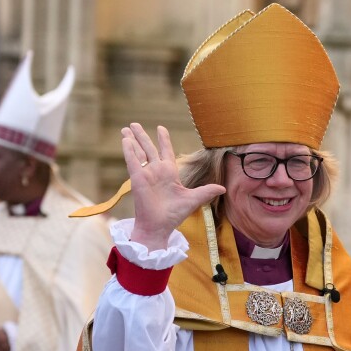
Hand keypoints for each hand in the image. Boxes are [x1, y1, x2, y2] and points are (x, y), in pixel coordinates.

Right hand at [121, 123, 225, 249]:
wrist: (159, 227)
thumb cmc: (174, 215)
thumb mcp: (193, 199)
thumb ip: (206, 191)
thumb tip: (223, 188)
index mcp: (170, 173)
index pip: (166, 152)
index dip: (164, 140)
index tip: (160, 128)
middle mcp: (157, 171)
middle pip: (149, 148)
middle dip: (142, 136)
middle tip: (135, 123)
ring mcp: (146, 174)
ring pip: (139, 152)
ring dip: (133, 140)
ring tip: (126, 128)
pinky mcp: (137, 178)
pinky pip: (133, 161)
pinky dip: (129, 150)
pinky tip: (126, 139)